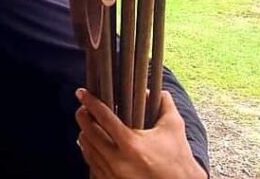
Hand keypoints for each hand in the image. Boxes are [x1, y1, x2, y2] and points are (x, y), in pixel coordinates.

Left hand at [75, 88, 206, 178]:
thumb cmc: (178, 157)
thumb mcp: (174, 127)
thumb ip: (165, 104)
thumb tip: (155, 89)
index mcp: (131, 144)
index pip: (103, 117)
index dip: (91, 102)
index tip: (82, 93)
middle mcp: (118, 161)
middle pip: (88, 133)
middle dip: (83, 117)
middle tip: (83, 108)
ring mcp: (112, 174)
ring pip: (87, 149)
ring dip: (84, 134)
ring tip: (87, 124)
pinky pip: (91, 165)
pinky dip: (90, 152)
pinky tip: (92, 144)